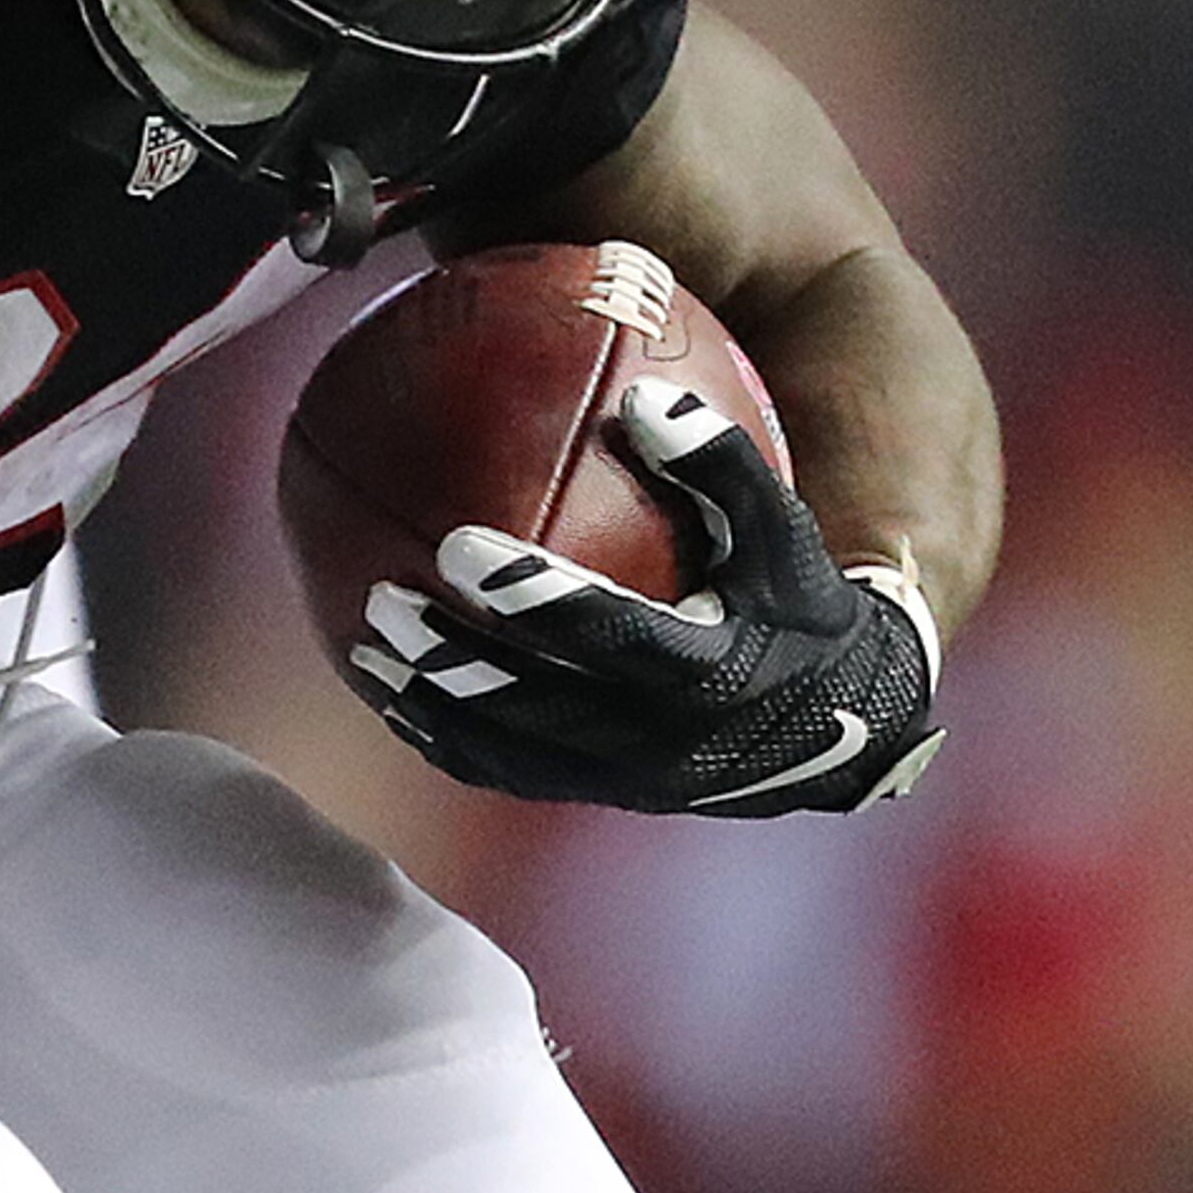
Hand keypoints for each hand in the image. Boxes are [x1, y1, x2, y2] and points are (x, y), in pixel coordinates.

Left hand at [354, 377, 942, 813]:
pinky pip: (504, 773)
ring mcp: (621, 782)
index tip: (456, 543)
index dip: (535, 597)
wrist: (829, 725)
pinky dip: (445, 736)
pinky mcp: (595, 796)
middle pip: (537, 707)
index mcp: (708, 675)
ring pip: (507, 753)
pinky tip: (390, 689)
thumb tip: (644, 397)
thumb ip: (720, 464)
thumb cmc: (796, 602)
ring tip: (363, 647)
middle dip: (455, 661)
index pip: (610, 637)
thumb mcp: (779, 531)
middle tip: (383, 602)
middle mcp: (660, 745)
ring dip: (431, 705)